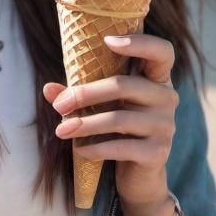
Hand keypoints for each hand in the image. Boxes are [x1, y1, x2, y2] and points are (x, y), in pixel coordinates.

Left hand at [42, 33, 177, 214]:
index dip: (139, 42)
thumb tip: (48, 89)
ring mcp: (166, 126)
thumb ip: (79, 95)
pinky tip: (79, 150)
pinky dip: (95, 148)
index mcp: (157, 79)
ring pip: (119, 119)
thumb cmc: (118, 130)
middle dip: (85, 94)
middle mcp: (167, 98)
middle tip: (58, 106)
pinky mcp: (158, 153)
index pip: (162, 52)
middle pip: (124, 86)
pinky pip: (121, 147)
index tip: (107, 40)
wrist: (139, 175)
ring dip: (85, 124)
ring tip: (61, 130)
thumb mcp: (100, 107)